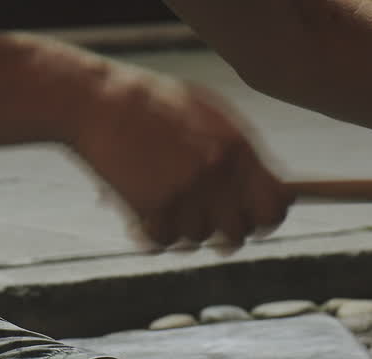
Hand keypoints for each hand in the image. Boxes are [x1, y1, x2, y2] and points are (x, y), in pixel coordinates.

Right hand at [68, 62, 292, 253]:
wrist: (97, 104)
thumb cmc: (150, 105)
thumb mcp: (206, 114)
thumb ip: (239, 151)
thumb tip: (274, 188)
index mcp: (236, 147)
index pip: (274, 208)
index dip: (265, 221)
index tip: (253, 221)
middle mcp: (216, 173)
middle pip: (237, 235)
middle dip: (221, 232)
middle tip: (200, 218)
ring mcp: (184, 192)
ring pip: (198, 239)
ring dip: (180, 227)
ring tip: (161, 201)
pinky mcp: (152, 208)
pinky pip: (165, 243)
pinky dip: (153, 233)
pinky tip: (141, 212)